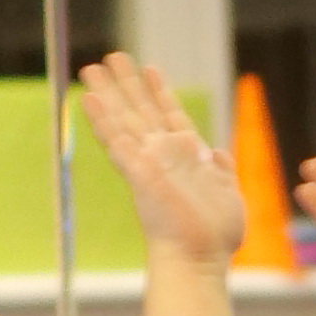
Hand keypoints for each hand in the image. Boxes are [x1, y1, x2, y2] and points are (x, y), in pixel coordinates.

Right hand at [77, 56, 240, 265]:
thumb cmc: (215, 236)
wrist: (198, 258)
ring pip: (122, 119)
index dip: (159, 90)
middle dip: (125, 83)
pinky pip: (115, 140)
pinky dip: (100, 119)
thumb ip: (222, 170)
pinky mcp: (137, 173)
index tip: (150, 67)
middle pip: (140, 110)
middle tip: (111, 56)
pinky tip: (87, 98)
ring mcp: (147, 162)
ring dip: (107, 93)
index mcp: (186, 156)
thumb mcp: (228, 194)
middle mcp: (162, 154)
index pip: (169, 114)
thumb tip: (219, 152)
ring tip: (92, 67)